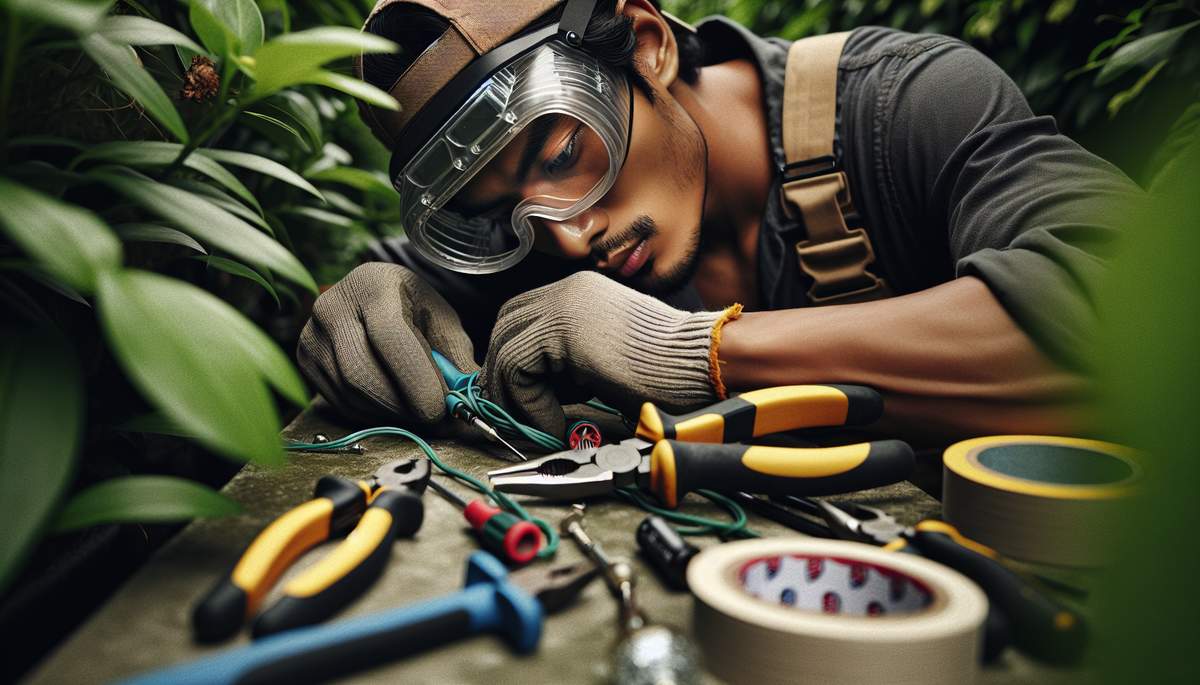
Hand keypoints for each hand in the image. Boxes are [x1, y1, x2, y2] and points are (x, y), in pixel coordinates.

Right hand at [297, 263, 475, 422]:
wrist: (371, 295)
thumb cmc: (413, 308)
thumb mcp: (442, 321)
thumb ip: (456, 359)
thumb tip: (472, 404)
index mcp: (372, 285)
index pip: (388, 335)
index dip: (414, 378)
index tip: (438, 408)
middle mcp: (332, 306)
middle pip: (361, 372)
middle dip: (402, 406)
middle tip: (434, 420)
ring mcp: (311, 334)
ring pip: (349, 394)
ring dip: (389, 414)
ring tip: (418, 412)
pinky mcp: (305, 359)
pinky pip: (338, 402)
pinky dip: (371, 414)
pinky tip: (393, 407)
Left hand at [479, 271, 738, 435]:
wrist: (699, 364)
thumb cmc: (667, 372)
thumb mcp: (606, 360)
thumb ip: (569, 364)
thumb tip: (534, 391)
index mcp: (580, 294)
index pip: (521, 319)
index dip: (513, 361)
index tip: (524, 399)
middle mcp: (567, 290)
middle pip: (505, 327)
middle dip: (503, 374)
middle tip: (515, 412)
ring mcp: (564, 304)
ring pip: (504, 348)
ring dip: (513, 395)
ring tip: (541, 424)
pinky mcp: (563, 328)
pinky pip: (517, 367)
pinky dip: (528, 403)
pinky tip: (554, 423)